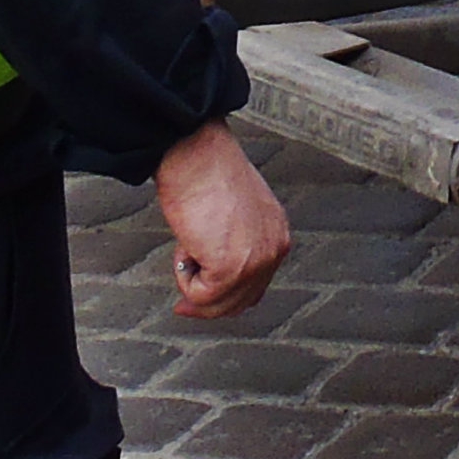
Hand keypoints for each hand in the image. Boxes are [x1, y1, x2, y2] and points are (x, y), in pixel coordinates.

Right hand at [153, 121, 289, 320]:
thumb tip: (214, 270)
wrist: (197, 153)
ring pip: (219, 304)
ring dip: (194, 286)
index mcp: (276, 233)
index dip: (224, 298)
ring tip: (186, 250)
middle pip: (241, 302)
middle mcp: (274, 248)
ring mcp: (256, 260)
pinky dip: (184, 278)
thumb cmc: (206, 172)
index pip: (256, 286)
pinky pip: (201, 295)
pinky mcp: (231, 267)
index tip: (199, 299)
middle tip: (182, 305)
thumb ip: (235, 240)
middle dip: (208, 305)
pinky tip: (186, 247)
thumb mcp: (234, 213)